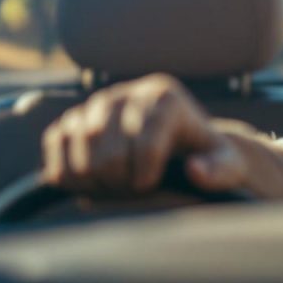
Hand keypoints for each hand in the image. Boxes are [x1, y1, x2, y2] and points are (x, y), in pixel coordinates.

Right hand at [42, 74, 249, 194]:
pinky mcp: (76, 115)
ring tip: (114, 188)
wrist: (182, 147)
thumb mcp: (227, 165)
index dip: (144, 177)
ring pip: (78, 141)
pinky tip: (89, 182)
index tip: (152, 186)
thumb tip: (195, 170)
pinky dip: (65, 169)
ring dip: (92, 178)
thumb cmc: (207, 157)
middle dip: (118, 181)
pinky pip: (56, 140)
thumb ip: (220, 171)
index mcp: (167, 97)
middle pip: (108, 145)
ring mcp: (99, 101)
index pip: (145, 143)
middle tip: (131, 191)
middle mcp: (130, 91)